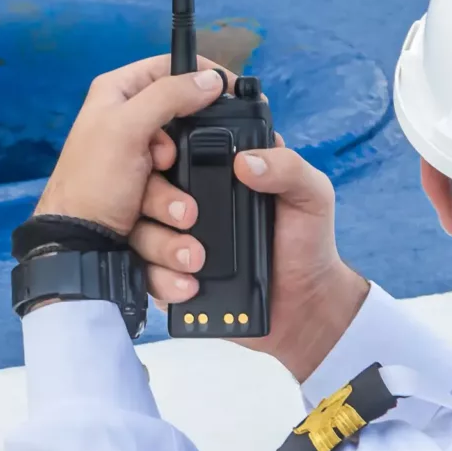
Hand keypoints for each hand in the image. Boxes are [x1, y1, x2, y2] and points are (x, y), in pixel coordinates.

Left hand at [31, 53, 231, 235]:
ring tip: (172, 218)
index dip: (198, 75)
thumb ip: (169, 97)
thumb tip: (212, 79)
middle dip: (186, 159)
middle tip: (164, 168)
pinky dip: (174, 226)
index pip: (167, 68)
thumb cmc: (90, 182)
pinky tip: (175, 239)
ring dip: (178, 203)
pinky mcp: (149, 202)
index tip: (232, 88)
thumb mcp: (126, 129)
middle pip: (183, 129)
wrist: (78, 249)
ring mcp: (140, 168)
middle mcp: (128, 127)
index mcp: (117, 96)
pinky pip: (177, 207)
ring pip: (183, 174)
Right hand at [35, 52, 367, 381]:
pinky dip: (162, 279)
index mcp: (217, 168)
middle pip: (145, 186)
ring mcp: (174, 236)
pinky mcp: (169, 273)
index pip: (173, 146)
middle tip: (188, 216)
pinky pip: (147, 272)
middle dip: (158, 200)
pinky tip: (189, 286)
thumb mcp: (311, 194)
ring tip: (195, 260)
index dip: (162, 147)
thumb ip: (289, 169)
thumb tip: (246, 162)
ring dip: (160, 244)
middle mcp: (187, 197)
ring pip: (139, 230)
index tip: (169, 156)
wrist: (303, 305)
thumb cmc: (308, 240)